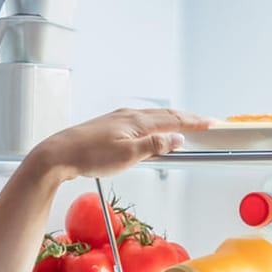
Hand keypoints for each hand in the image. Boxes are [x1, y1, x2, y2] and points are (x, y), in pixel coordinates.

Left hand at [26, 108, 216, 182]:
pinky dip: (154, 126)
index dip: (194, 122)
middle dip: (187, 119)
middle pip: (165, 116)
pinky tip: (151, 134)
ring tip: (184, 127)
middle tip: (204, 123)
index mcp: (138, 122)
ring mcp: (119, 120)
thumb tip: (177, 140)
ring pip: (153, 118)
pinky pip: (140, 123)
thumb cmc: (89, 155)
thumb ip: (155, 146)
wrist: (60, 154)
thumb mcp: (128, 155)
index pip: (174, 120)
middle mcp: (130, 116)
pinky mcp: (110, 127)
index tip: (211, 123)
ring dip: (171, 122)